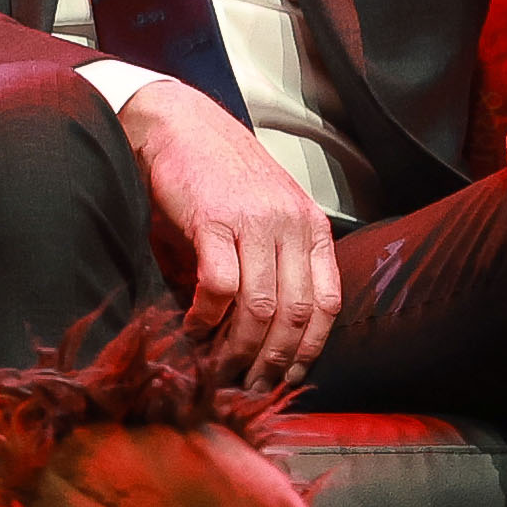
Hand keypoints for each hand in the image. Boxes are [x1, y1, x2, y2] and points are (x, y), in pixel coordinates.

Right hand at [122, 76, 338, 387]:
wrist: (179, 123)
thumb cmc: (219, 171)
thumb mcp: (268, 211)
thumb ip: (278, 258)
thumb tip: (270, 328)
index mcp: (311, 226)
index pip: (327, 303)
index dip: (309, 348)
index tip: (289, 375)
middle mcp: (290, 225)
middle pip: (294, 315)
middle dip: (272, 360)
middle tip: (250, 383)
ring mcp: (254, 223)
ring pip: (259, 309)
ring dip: (237, 347)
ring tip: (218, 364)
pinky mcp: (213, 221)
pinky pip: (218, 287)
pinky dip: (205, 318)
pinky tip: (192, 327)